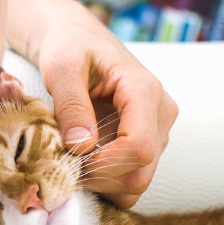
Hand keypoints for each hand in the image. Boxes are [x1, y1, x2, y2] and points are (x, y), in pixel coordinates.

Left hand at [5, 0, 177, 208]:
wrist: (80, 40)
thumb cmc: (71, 47)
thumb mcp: (61, 66)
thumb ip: (70, 104)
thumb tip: (81, 146)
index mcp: (145, 91)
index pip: (138, 147)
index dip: (102, 164)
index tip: (70, 157)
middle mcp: (161, 113)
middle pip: (140, 173)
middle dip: (100, 179)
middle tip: (66, 163)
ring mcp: (158, 130)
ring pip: (137, 182)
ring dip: (102, 184)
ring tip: (73, 160)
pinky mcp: (149, 142)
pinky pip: (132, 178)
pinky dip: (107, 182)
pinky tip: (84, 162)